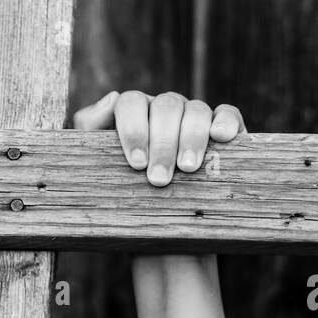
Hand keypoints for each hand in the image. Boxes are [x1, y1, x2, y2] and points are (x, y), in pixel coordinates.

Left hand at [72, 90, 245, 186]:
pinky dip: (225, 121)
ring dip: (191, 137)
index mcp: (135, 112)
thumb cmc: (123, 187)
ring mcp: (194, 116)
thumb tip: (110, 99)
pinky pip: (227, 113)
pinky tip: (221, 137)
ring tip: (186, 168)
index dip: (134, 129)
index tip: (136, 163)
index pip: (132, 103)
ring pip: (196, 110)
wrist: (158, 218)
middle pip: (166, 107)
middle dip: (162, 143)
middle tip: (158, 179)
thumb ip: (90, 128)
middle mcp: (165, 109)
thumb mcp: (98, 161)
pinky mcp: (223, 128)